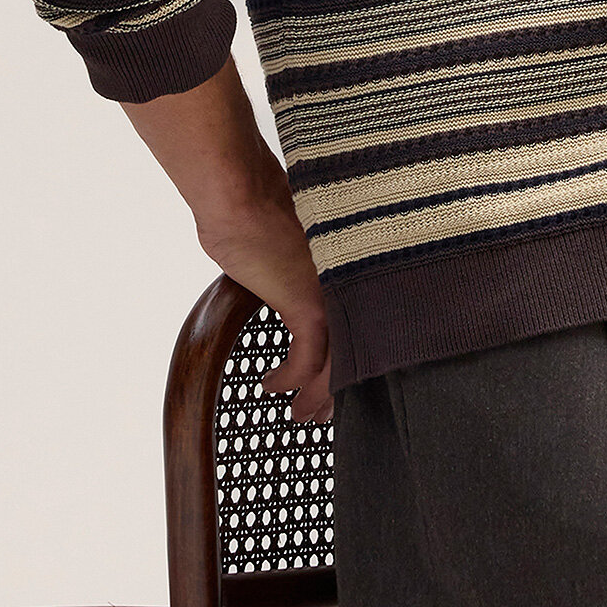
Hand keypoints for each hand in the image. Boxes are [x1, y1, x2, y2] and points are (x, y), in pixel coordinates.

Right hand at [119, 55, 334, 422]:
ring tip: (303, 414)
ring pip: (340, 361)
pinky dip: (293, 378)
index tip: (339, 376)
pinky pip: (310, 359)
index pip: (366, 319)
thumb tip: (283, 256)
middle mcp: (353, 280)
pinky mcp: (312, 305)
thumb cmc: (254, 200)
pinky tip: (270, 384)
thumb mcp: (286, 234)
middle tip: (325, 412)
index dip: (356, 353)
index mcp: (352, 263)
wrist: (239, 192)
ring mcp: (336, 292)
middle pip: (361, 348)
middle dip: (341, 387)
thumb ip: (298, 254)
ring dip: (320, 394)